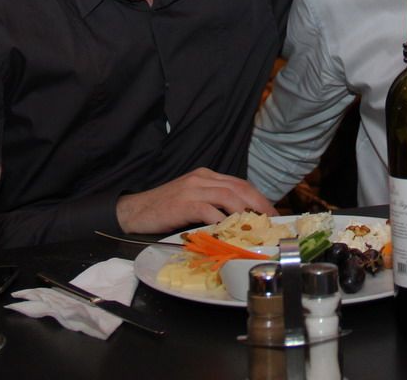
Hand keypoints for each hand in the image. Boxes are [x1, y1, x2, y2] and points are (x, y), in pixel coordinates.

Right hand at [116, 168, 276, 233]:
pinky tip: (230, 231)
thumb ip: (213, 203)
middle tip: (272, 220)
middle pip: (239, 188)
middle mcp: (202, 179)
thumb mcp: (192, 199)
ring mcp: (193, 190)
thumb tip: (240, 219)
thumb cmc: (165, 209)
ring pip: (228, 196)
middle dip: (259, 204)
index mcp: (206, 176)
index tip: (271, 212)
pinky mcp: (184, 203)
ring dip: (246, 211)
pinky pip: (209, 211)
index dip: (258, 197)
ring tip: (257, 226)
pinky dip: (222, 221)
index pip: (239, 183)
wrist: (135, 211)